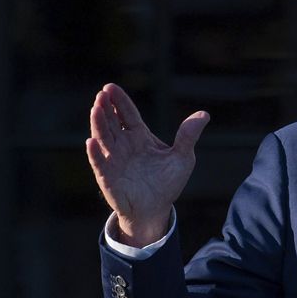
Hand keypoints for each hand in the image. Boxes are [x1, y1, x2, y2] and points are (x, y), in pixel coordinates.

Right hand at [85, 83, 209, 245]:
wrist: (156, 209)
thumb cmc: (167, 183)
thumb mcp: (182, 158)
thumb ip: (188, 136)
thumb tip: (204, 114)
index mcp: (139, 136)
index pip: (127, 114)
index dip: (119, 101)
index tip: (110, 88)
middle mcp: (123, 145)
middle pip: (112, 122)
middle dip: (105, 108)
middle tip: (101, 94)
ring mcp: (113, 160)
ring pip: (103, 138)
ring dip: (98, 124)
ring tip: (95, 109)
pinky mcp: (107, 177)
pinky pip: (99, 163)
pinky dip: (95, 153)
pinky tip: (92, 142)